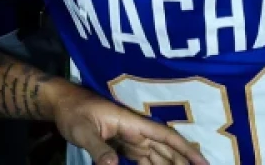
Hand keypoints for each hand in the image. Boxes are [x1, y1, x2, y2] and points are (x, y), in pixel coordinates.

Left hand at [49, 85, 205, 164]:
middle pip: (166, 148)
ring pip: (158, 155)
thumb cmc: (72, 112)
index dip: (186, 149)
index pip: (165, 137)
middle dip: (184, 161)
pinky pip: (145, 159)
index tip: (203, 162)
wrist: (61, 104)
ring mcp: (131, 139)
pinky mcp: (123, 145)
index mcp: (132, 123)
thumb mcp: (82, 131)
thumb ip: (99, 149)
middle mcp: (136, 131)